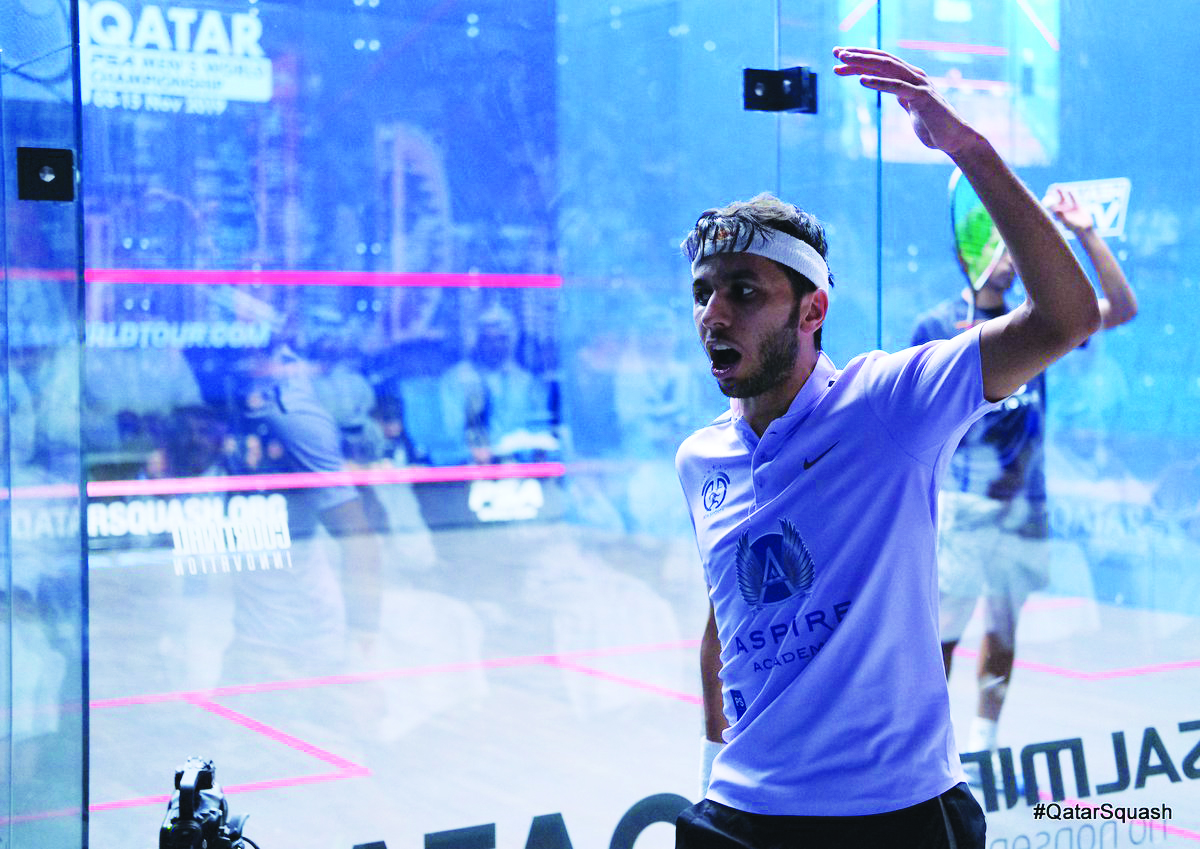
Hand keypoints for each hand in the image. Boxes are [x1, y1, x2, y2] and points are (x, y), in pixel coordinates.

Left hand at [833, 46, 978, 155]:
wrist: (953, 139)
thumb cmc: (932, 125)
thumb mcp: (912, 108)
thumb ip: (903, 97)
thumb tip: (895, 94)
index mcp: (910, 77)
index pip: (881, 62)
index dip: (860, 58)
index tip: (839, 59)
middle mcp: (914, 75)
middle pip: (882, 59)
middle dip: (857, 55)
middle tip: (836, 53)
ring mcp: (919, 84)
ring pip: (888, 67)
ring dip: (864, 62)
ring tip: (844, 61)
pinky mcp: (922, 97)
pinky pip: (897, 87)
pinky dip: (879, 82)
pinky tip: (862, 80)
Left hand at [1043, 187, 1093, 232]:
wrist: (1085, 228)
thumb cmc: (1074, 226)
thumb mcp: (1067, 221)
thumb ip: (1061, 215)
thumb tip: (1055, 210)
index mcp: (1058, 213)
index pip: (1051, 204)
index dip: (1049, 198)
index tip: (1048, 192)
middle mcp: (1062, 210)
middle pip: (1057, 199)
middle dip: (1054, 193)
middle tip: (1052, 186)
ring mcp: (1069, 208)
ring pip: (1065, 198)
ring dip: (1062, 192)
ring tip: (1058, 186)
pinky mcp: (1077, 206)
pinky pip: (1074, 198)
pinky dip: (1071, 194)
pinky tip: (1069, 190)